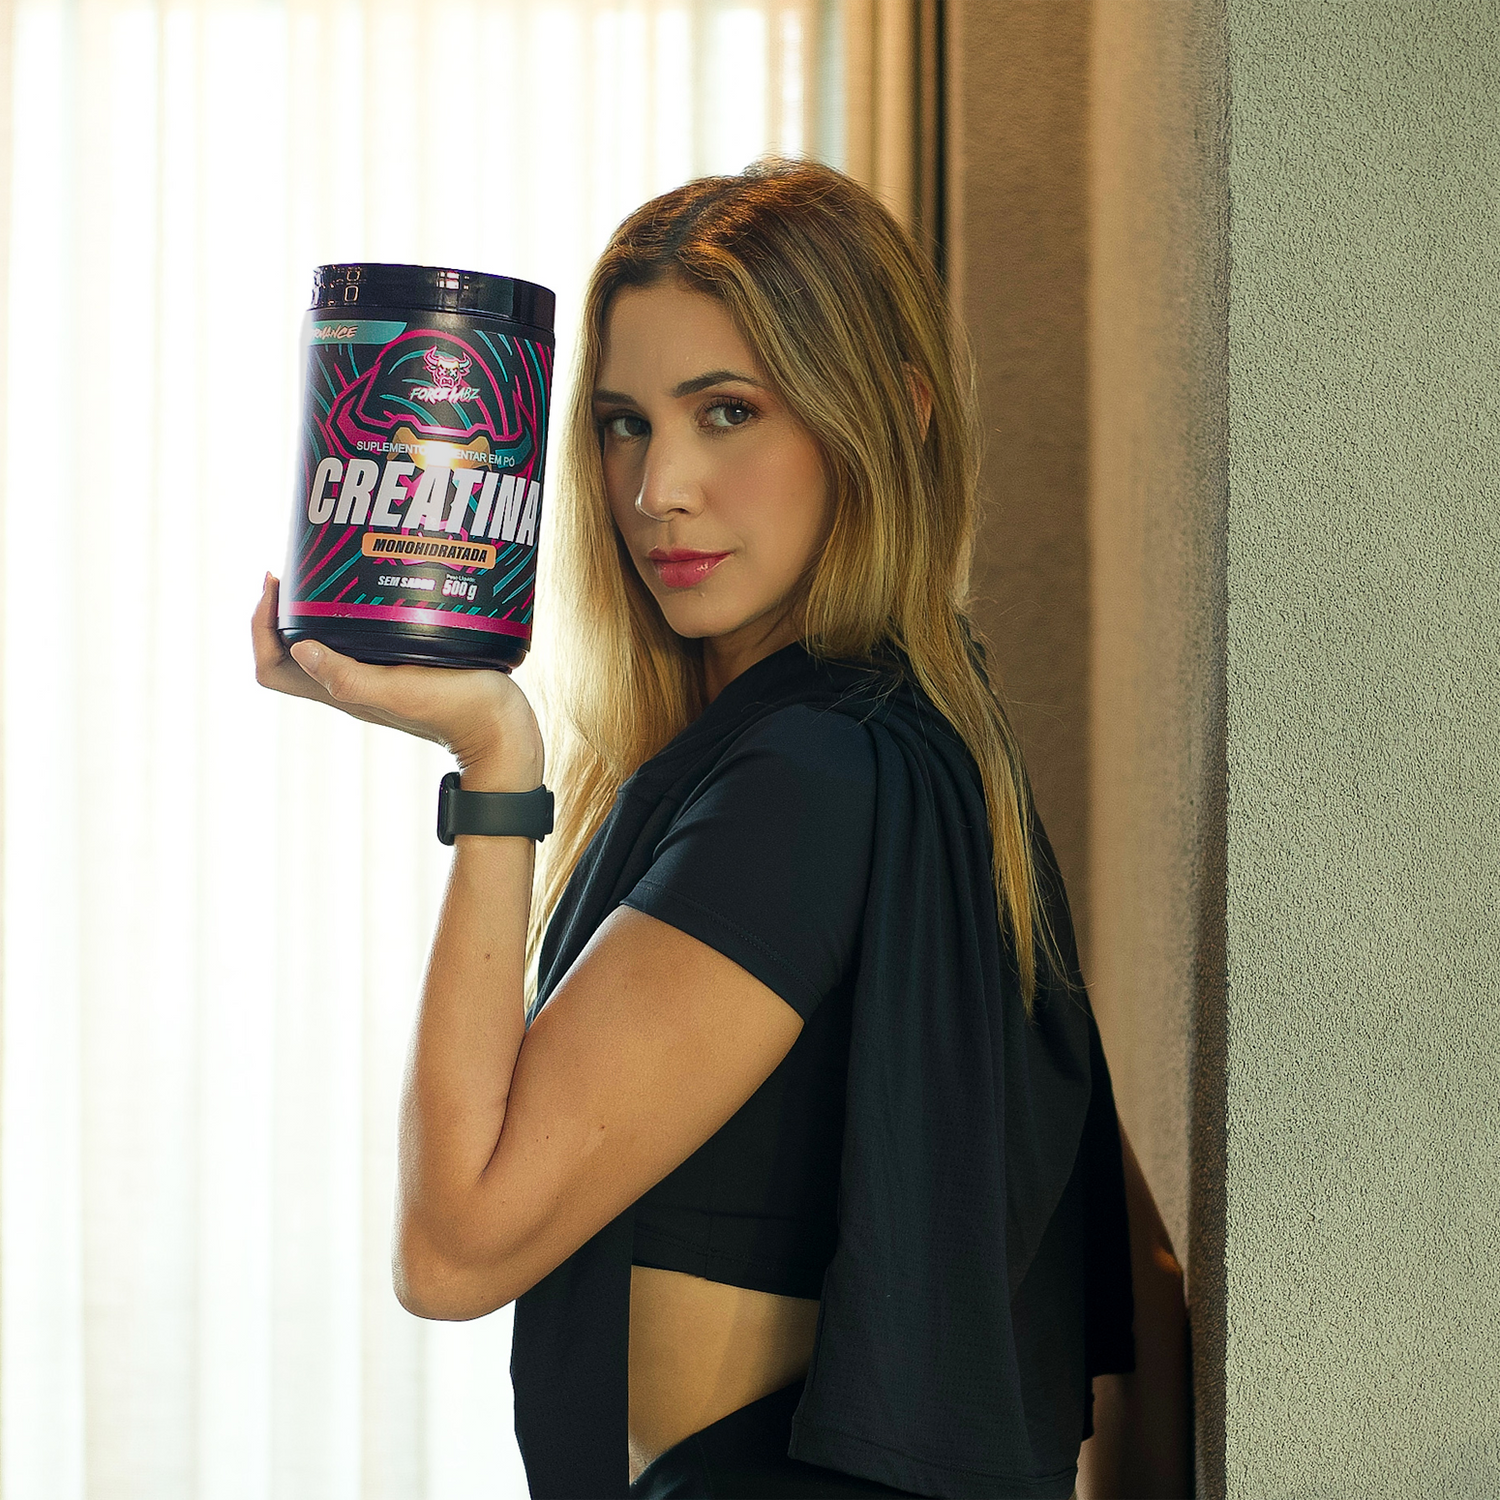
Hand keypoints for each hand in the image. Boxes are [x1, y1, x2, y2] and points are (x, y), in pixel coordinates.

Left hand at [251, 573, 543, 789]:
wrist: (502, 727)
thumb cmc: (457, 709)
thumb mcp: (401, 690)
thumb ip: (349, 677)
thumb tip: (298, 646)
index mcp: (340, 692)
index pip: (270, 667)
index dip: (259, 626)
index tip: (277, 584)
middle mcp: (350, 684)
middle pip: (287, 650)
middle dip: (282, 607)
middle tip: (300, 566)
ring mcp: (375, 674)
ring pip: (322, 640)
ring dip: (313, 606)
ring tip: (329, 568)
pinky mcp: (401, 662)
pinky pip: (358, 635)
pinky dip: (351, 610)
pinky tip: (376, 583)